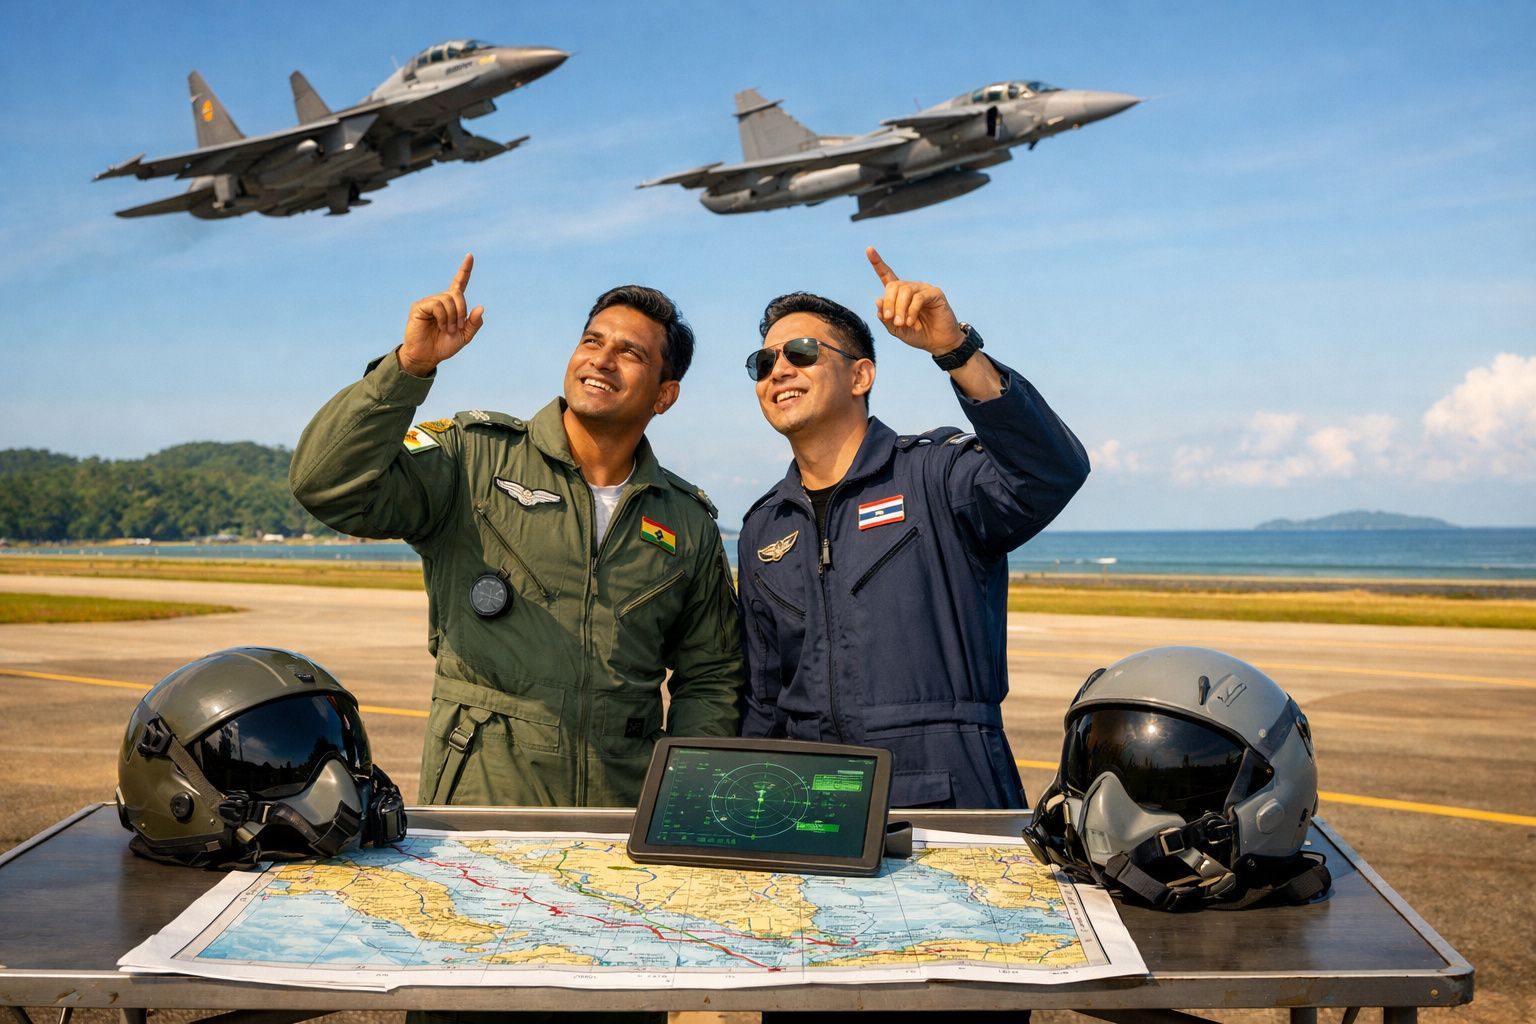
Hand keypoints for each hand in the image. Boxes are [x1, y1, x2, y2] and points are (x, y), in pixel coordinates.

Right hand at [399, 254, 484, 375]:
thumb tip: (481, 307)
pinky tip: (440, 326)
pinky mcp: (419, 307)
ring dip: (452, 317)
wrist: (428, 356)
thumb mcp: (465, 336)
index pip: (459, 283)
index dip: (465, 270)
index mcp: (452, 304)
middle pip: (457, 295)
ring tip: (448, 329)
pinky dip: (443, 317)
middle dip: (462, 312)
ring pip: (447, 300)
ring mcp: (429, 302)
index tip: (470, 256)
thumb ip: (474, 323)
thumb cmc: (444, 345)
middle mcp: (440, 300)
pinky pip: (436, 305)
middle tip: (458, 327)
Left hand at [866, 245, 964, 354]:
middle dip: (888, 302)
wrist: (938, 342)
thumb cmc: (918, 334)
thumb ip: (885, 318)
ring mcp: (923, 289)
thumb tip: (877, 300)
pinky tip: (911, 322)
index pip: (886, 275)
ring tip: (902, 323)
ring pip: (905, 291)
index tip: (869, 249)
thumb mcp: (896, 329)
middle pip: (893, 285)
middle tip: (890, 319)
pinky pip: (919, 297)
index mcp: (899, 295)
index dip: (877, 263)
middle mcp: (911, 288)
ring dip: (900, 309)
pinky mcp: (935, 293)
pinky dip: (912, 310)